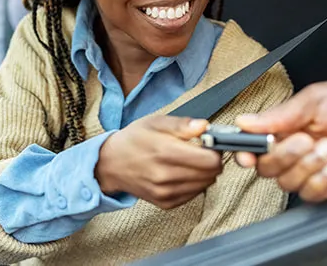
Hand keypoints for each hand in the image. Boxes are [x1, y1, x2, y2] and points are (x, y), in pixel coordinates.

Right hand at [95, 115, 221, 209]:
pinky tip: (182, 173)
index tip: (209, 143)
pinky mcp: (165, 203)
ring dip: (204, 173)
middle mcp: (165, 176)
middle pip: (211, 174)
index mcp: (164, 151)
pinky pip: (194, 194)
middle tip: (201, 151)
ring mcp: (165, 192)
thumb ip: (182, 124)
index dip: (214, 149)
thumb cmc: (134, 140)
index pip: (210, 160)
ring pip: (205, 185)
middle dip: (211, 161)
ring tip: (189, 161)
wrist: (111, 164)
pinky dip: (194, 183)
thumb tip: (204, 126)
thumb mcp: (155, 122)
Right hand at [234, 70, 326, 201]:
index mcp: (291, 124)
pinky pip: (311, 194)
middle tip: (304, 141)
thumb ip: (279, 115)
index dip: (247, 151)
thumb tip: (244, 121)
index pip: (257, 143)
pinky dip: (320, 180)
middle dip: (283, 156)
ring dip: (307, 166)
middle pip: (268, 167)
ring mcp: (316, 167)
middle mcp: (300, 147)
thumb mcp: (316, 100)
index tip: (247, 154)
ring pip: (288, 182)